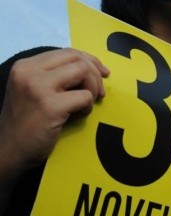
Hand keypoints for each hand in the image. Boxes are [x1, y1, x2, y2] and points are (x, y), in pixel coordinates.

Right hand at [0, 48, 109, 174]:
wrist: (9, 151)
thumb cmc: (27, 124)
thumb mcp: (34, 91)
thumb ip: (56, 77)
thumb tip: (93, 68)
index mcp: (26, 66)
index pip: (68, 52)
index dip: (90, 61)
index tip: (103, 74)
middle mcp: (29, 72)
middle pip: (77, 59)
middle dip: (96, 74)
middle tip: (100, 93)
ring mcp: (38, 87)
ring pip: (83, 72)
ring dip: (93, 89)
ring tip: (85, 105)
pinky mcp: (50, 106)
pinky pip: (85, 96)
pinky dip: (88, 107)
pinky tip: (76, 116)